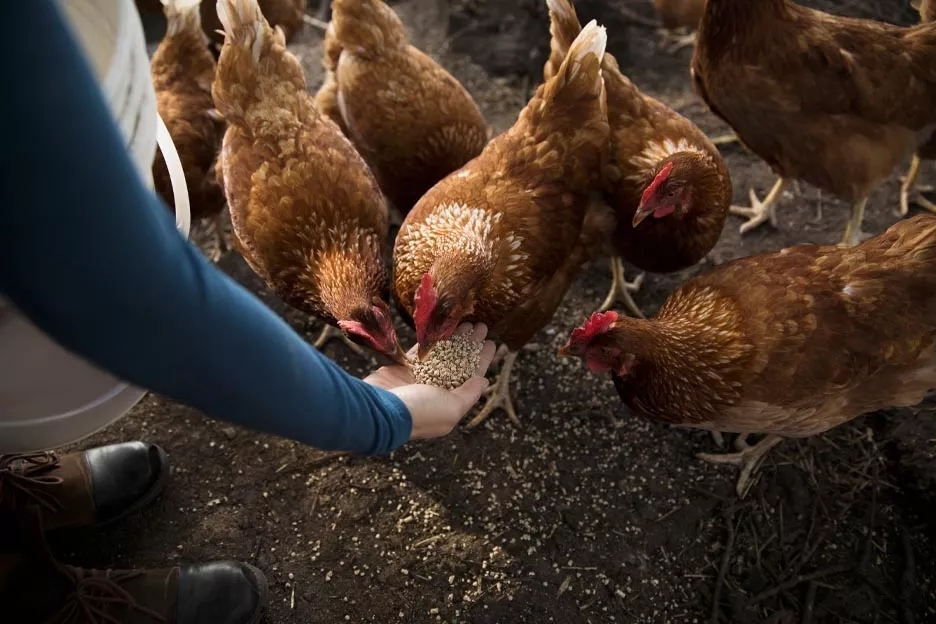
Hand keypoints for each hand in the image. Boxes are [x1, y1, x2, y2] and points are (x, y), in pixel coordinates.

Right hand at [363, 323, 495, 439]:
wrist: (378, 410)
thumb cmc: (418, 412)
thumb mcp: (451, 408)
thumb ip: (468, 394)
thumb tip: (483, 382)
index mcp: (449, 404)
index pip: (471, 378)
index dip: (482, 360)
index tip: (491, 343)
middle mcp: (435, 392)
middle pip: (458, 364)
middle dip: (470, 346)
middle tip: (481, 326)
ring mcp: (418, 379)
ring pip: (441, 355)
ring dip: (454, 339)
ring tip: (466, 322)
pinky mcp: (403, 368)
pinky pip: (422, 351)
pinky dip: (432, 339)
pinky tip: (444, 327)